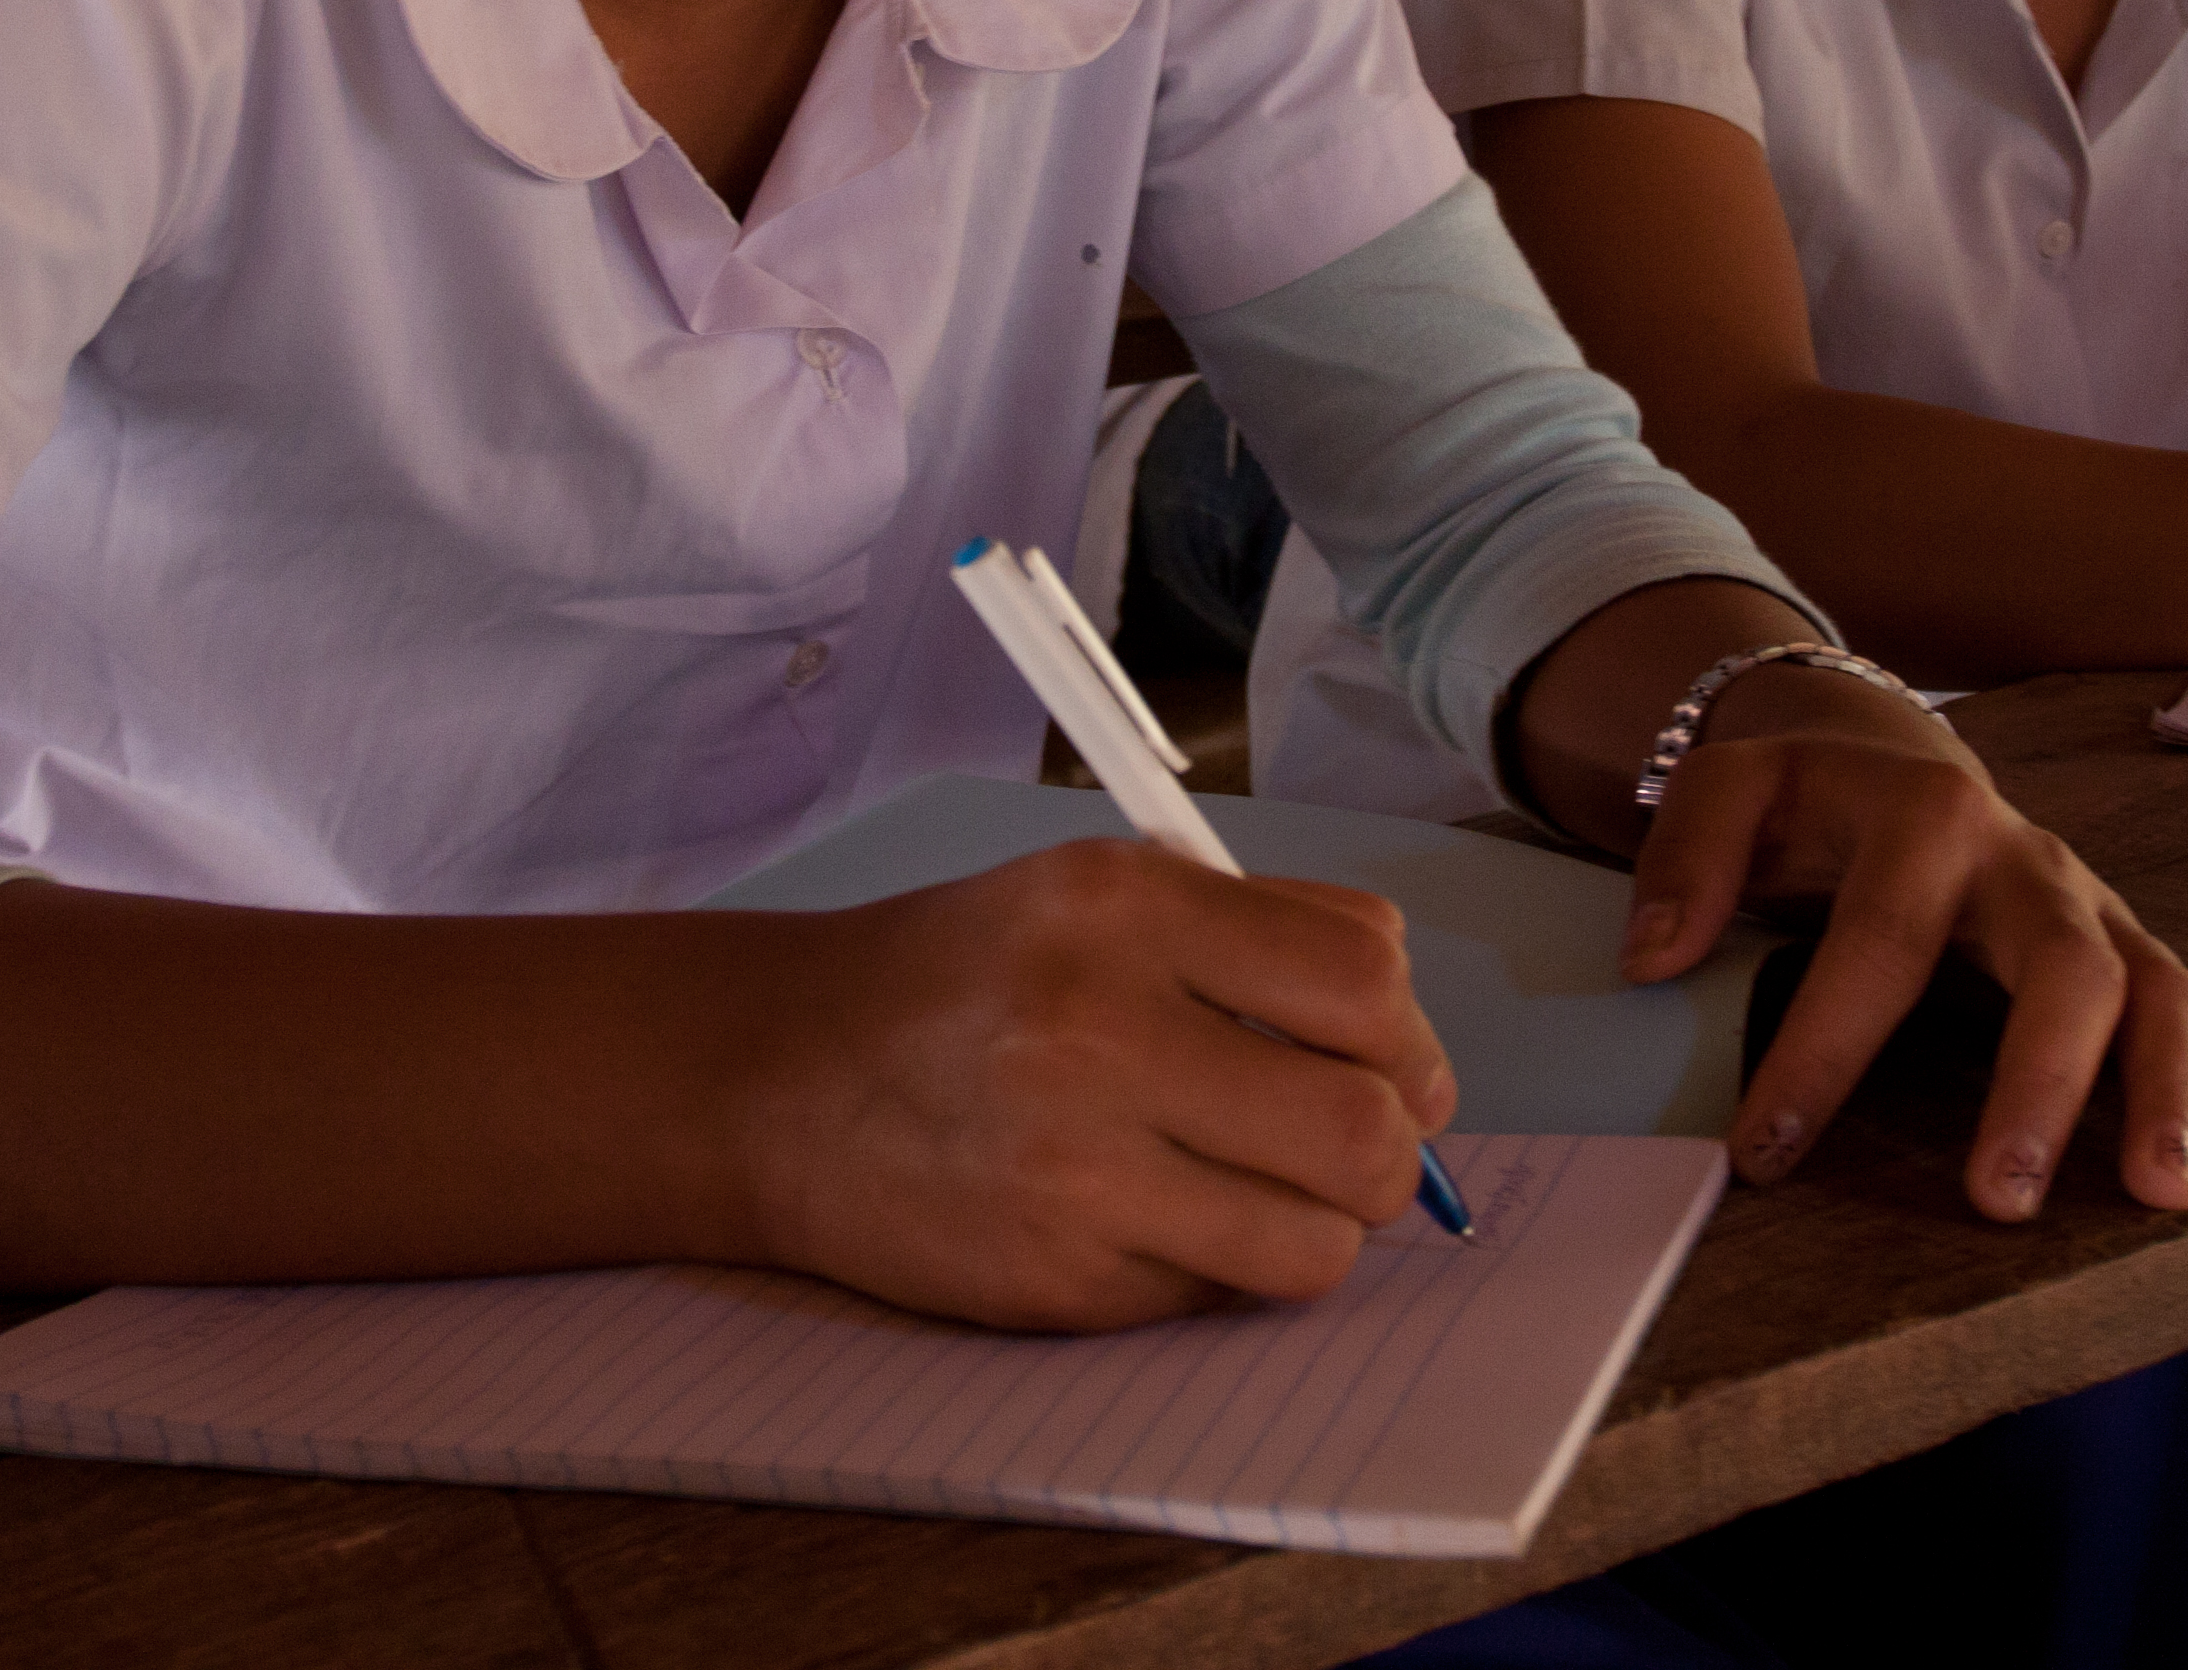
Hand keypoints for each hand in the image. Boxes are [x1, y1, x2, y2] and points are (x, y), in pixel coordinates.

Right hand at [743, 839, 1455, 1332]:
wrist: (780, 1075)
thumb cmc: (964, 977)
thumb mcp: (1095, 889)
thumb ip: (1256, 931)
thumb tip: (1406, 1040)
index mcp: (1128, 907)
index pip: (1362, 977)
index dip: (1408, 1037)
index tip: (1391, 1067)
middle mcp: (1102, 1028)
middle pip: (1362, 1127)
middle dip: (1386, 1153)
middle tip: (1346, 1148)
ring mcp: (1077, 1168)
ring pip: (1316, 1243)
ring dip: (1317, 1228)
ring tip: (1259, 1193)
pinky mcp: (1057, 1280)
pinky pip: (1221, 1297)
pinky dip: (1221, 1270)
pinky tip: (1159, 1221)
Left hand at [1625, 666, 2187, 1223]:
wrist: (1889, 752)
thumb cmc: (1806, 801)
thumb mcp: (1729, 789)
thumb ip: (1683, 858)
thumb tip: (1654, 959)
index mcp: (1925, 817)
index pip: (1878, 941)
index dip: (1823, 1050)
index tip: (1767, 1153)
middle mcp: (2028, 863)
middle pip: (2064, 965)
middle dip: (2040, 1084)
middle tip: (2000, 1198)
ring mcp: (2091, 909)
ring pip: (2161, 989)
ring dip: (2167, 1092)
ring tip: (2157, 1195)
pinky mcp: (2131, 946)